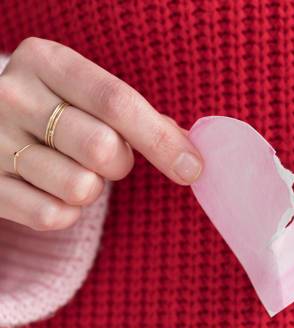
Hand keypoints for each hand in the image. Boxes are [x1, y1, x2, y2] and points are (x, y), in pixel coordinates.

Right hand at [0, 37, 202, 229]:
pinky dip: (66, 213)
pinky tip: (52, 190)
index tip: (193, 167)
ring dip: (92, 189)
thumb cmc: (57, 107)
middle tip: (109, 158)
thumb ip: (138, 115)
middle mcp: (12, 95)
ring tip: (73, 170)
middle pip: (103, 148)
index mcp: (46, 61)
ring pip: (79, 187)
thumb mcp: (87, 92)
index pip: (117, 102)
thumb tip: (189, 151)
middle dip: (121, 163)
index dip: (161, 140)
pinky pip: (52, 216)